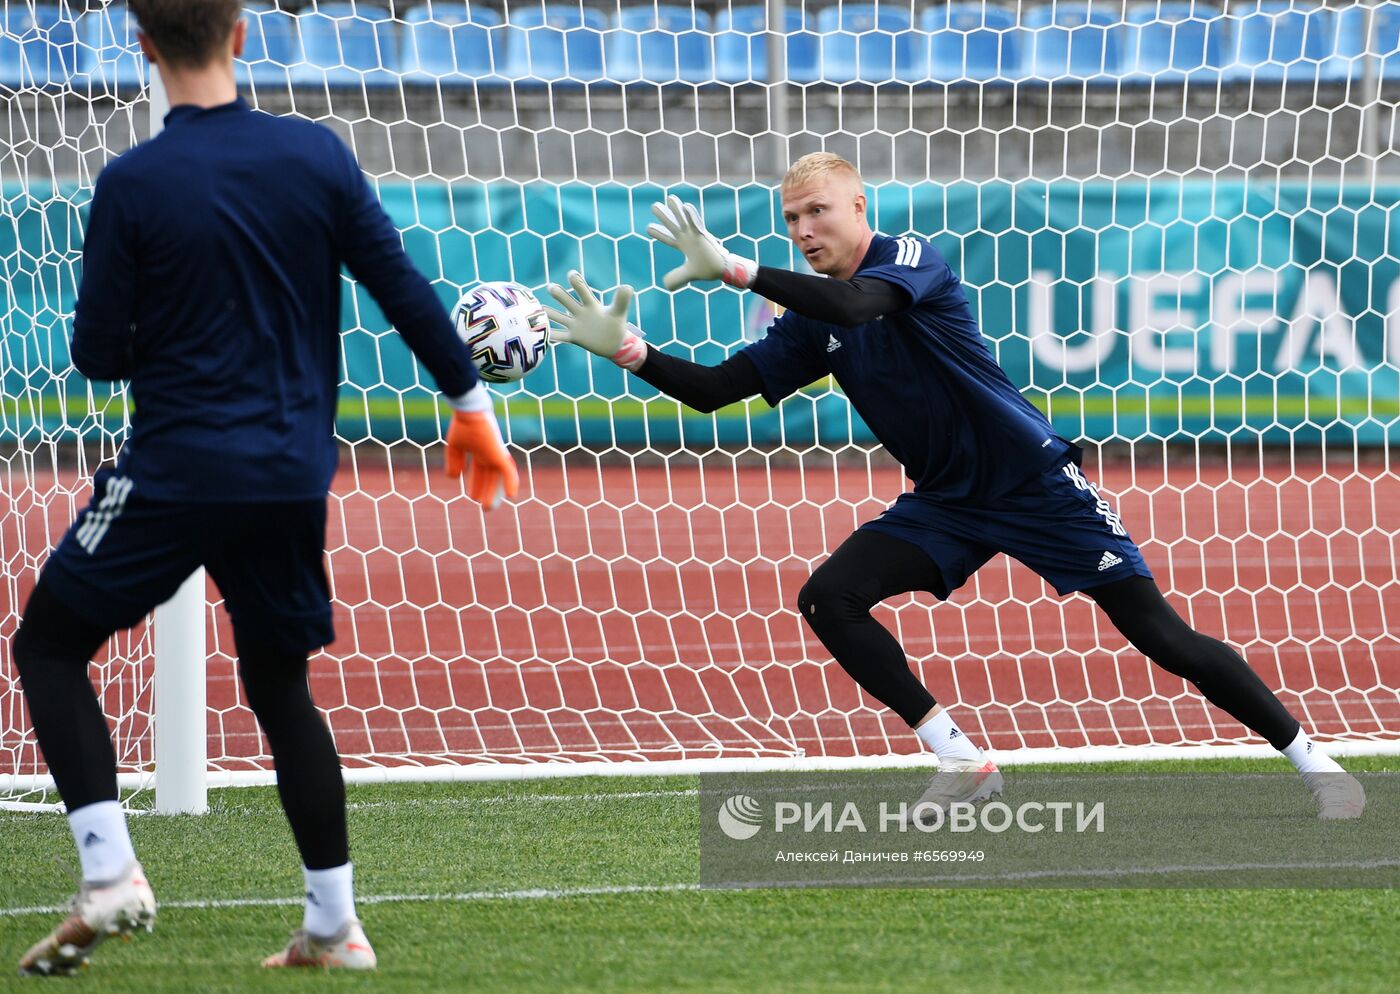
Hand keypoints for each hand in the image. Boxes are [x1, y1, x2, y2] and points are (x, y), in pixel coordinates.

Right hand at [444, 393, 518, 509]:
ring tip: (488, 507)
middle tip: (484, 507)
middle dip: (486, 491)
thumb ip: (454, 460)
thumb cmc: (463, 424)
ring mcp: (495, 454)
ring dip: (494, 493)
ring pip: (497, 478)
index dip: (476, 484)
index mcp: (480, 451)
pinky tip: (511, 495)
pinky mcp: (500, 454)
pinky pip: (509, 471)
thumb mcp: (454, 445)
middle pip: (489, 477)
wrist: (469, 412)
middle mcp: (489, 454)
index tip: (473, 497)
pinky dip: (511, 482)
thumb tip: (453, 477)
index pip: (480, 472)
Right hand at [542, 271, 646, 369]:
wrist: (614, 344)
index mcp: (591, 305)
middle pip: (567, 301)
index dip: (576, 282)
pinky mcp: (574, 338)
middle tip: (552, 287)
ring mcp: (575, 325)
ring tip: (539, 309)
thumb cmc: (616, 324)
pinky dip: (550, 335)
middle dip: (559, 294)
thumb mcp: (619, 312)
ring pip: (558, 316)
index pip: (582, 290)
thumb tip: (627, 286)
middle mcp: (580, 312)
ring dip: (549, 313)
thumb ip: (621, 300)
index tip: (571, 274)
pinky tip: (539, 332)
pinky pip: (559, 335)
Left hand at [646, 194, 756, 290]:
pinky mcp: (704, 236)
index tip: (648, 228)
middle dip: (663, 216)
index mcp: (684, 246)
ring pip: (683, 220)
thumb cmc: (709, 269)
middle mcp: (689, 238)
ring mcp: (696, 235)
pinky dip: (691, 216)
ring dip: (676, 209)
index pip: (669, 238)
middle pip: (673, 225)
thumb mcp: (689, 274)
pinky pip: (696, 224)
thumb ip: (677, 278)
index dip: (659, 234)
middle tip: (654, 206)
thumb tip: (666, 285)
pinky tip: (685, 206)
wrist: (722, 270)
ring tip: (669, 198)